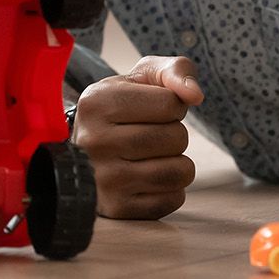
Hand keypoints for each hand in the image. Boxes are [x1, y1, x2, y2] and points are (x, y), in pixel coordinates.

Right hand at [71, 55, 203, 218]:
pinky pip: (173, 199)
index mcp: (97, 102)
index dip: (172, 105)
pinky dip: (171, 189)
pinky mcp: (117, 209)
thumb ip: (173, 70)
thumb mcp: (140, 79)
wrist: (84, 153)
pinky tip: (148, 179)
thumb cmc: (120, 110)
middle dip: (175, 134)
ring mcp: (104, 179)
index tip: (149, 110)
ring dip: (177, 162)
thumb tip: (194, 94)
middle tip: (150, 134)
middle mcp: (94, 141)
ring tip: (153, 156)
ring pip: (179, 171)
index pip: (171, 103)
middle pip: (177, 138)